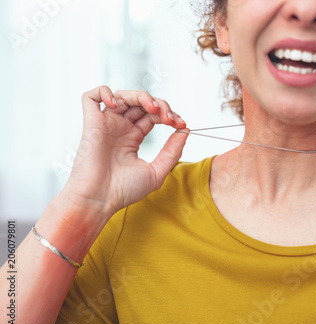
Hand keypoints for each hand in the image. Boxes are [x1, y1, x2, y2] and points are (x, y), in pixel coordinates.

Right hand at [62, 86, 188, 217]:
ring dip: (142, 96)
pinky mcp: (91, 123)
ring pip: (123, 96)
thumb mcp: (157, 171)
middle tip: (170, 117)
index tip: (181, 124)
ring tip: (153, 108)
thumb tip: (185, 131)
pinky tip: (117, 104)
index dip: (169, 115)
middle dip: (160, 105)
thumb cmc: (124, 190)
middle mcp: (119, 128)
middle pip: (141, 103)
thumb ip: (172, 151)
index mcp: (133, 138)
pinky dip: (104, 92)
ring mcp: (105, 124)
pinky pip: (91, 97)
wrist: (99, 200)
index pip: (153, 116)